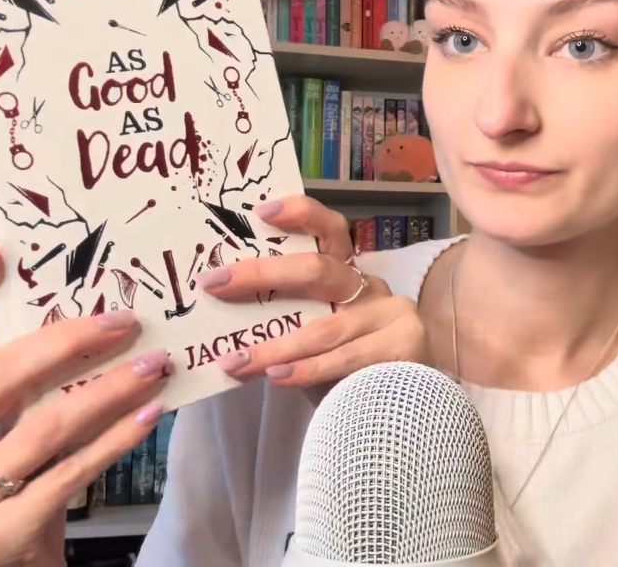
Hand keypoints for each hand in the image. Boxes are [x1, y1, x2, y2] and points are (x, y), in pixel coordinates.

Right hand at [0, 235, 170, 566]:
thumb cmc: (9, 494)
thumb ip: (17, 389)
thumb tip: (77, 312)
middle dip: (63, 342)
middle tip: (123, 319)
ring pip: (41, 427)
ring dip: (108, 389)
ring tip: (155, 364)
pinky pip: (68, 473)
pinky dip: (114, 439)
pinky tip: (149, 414)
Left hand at [198, 195, 429, 388]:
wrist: (400, 406)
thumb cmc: (345, 368)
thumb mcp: (313, 334)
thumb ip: (284, 319)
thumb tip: (220, 312)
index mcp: (347, 274)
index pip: (329, 229)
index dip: (300, 213)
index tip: (261, 211)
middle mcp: (369, 287)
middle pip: (318, 269)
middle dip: (262, 275)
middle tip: (214, 284)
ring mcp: (390, 314)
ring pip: (324, 328)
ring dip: (273, 346)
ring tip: (235, 361)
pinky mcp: (403, 346)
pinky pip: (345, 359)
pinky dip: (306, 370)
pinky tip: (277, 377)